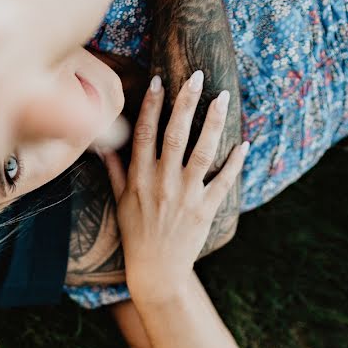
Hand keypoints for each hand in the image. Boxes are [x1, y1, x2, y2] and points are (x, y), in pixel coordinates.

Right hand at [103, 72, 247, 302]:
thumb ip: (116, 170)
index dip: (151, 105)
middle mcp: (162, 182)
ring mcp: (185, 195)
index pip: (144, 133)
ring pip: (202, 151)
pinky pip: (223, 181)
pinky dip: (235, 162)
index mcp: (139, 178)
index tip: (159, 80)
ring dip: (213, 123)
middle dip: (186, 103)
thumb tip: (104, 144)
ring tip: (222, 98)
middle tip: (197, 76)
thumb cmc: (135, 234)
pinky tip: (244, 143)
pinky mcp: (205, 209)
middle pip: (175, 134)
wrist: (156, 270)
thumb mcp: (121, 201)